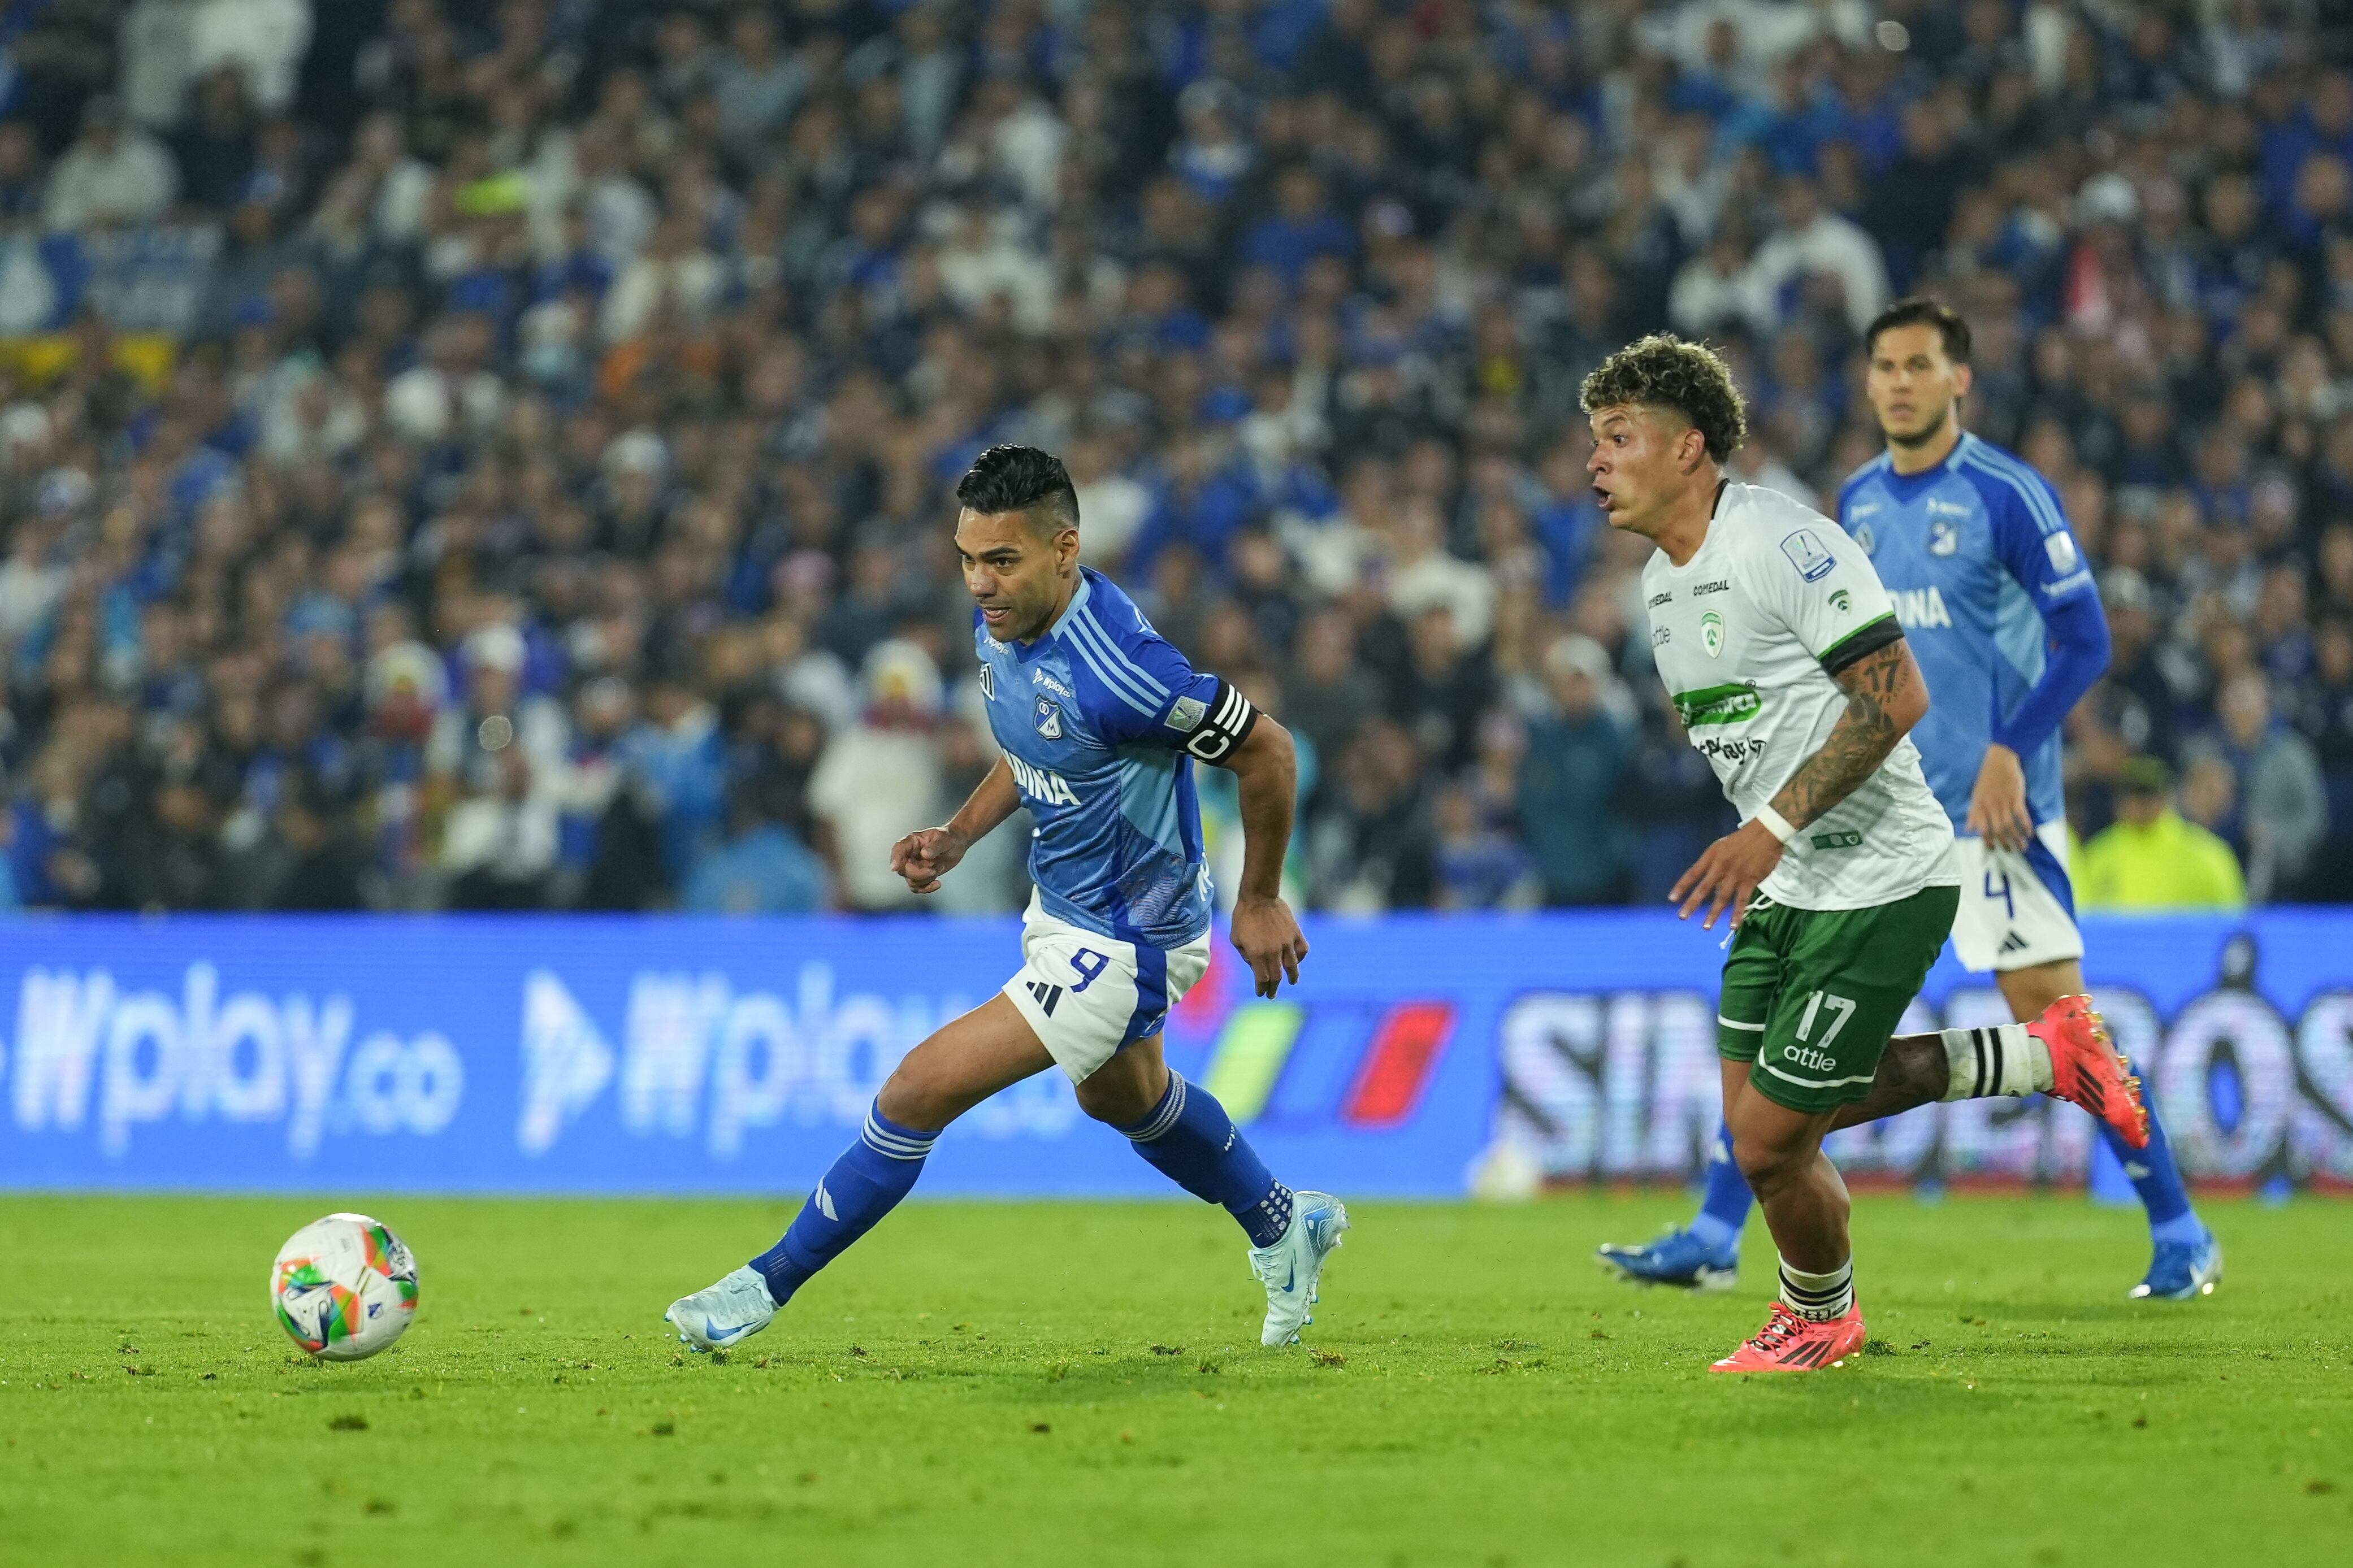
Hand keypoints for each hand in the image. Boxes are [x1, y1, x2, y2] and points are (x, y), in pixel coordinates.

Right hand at [889, 826, 967, 894]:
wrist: (956, 844)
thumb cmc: (948, 837)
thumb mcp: (943, 839)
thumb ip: (934, 846)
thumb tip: (924, 854)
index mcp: (912, 841)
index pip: (899, 849)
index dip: (895, 858)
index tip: (894, 868)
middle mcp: (909, 854)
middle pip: (903, 869)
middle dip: (919, 873)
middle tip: (934, 869)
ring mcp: (913, 866)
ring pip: (911, 880)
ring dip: (927, 878)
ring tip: (939, 867)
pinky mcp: (920, 876)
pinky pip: (917, 887)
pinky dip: (927, 888)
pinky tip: (937, 884)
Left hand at [1229, 895, 1308, 997]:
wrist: (1258, 897)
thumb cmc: (1243, 917)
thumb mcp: (1235, 939)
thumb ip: (1245, 955)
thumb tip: (1254, 966)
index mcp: (1257, 954)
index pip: (1262, 979)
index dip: (1261, 988)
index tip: (1260, 993)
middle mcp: (1273, 951)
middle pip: (1276, 977)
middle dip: (1273, 989)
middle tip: (1271, 994)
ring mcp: (1286, 942)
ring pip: (1292, 966)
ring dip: (1292, 977)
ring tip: (1292, 982)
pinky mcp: (1295, 933)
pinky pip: (1302, 950)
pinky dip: (1300, 958)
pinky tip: (1297, 961)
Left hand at [1670, 818, 1785, 931]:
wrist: (1765, 832)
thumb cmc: (1742, 839)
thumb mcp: (1722, 846)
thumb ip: (1714, 864)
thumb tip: (1711, 886)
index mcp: (1711, 856)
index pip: (1692, 873)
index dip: (1682, 886)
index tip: (1672, 899)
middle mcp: (1720, 866)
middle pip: (1703, 887)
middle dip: (1692, 903)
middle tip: (1682, 917)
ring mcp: (1735, 875)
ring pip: (1722, 897)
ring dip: (1713, 913)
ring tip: (1706, 927)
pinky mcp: (1750, 880)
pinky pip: (1742, 900)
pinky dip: (1737, 914)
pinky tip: (1733, 925)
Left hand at [1965, 744, 2032, 851]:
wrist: (2000, 759)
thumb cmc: (1987, 777)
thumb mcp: (1976, 795)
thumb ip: (1973, 813)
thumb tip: (1969, 829)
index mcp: (1980, 805)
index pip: (1982, 828)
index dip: (1987, 840)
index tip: (1993, 849)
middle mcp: (1991, 806)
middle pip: (1997, 829)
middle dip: (2004, 842)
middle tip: (2010, 850)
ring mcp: (2004, 802)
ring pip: (2010, 825)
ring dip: (2016, 838)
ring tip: (2022, 847)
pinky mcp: (2016, 797)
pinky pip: (2021, 815)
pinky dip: (2026, 825)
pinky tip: (2030, 833)